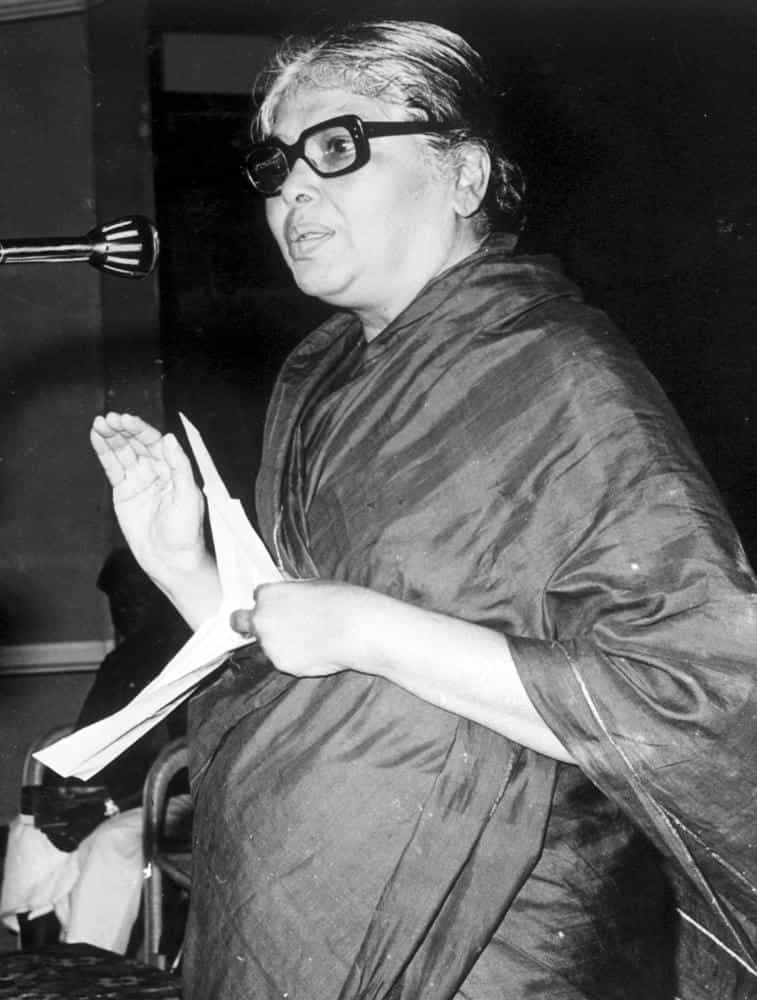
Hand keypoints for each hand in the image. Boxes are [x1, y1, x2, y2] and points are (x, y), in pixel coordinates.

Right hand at [90, 412, 206, 582]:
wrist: (171, 560)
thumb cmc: (186, 531)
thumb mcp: (188, 496)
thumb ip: (179, 466)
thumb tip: (169, 438)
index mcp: (174, 469)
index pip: (155, 442)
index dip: (141, 430)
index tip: (126, 419)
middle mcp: (156, 471)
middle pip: (137, 443)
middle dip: (123, 430)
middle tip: (109, 418)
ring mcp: (139, 480)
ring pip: (123, 452)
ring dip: (111, 436)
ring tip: (99, 423)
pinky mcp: (124, 492)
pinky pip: (113, 467)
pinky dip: (104, 452)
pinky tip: (96, 437)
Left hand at [230, 580, 379, 677]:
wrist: (356, 629)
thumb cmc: (340, 601)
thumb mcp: (312, 585)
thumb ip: (291, 593)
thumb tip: (289, 599)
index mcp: (268, 595)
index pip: (257, 596)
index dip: (269, 602)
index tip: (278, 606)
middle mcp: (261, 619)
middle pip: (239, 621)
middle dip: (247, 623)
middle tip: (268, 627)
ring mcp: (269, 644)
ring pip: (265, 643)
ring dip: (278, 642)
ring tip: (309, 639)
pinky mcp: (281, 664)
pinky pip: (283, 660)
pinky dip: (294, 657)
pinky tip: (315, 651)